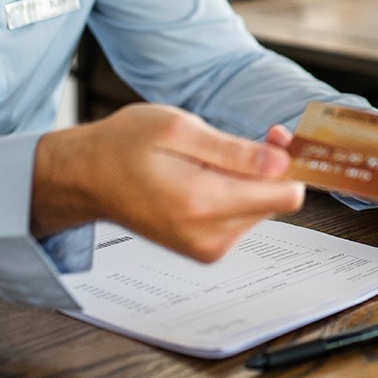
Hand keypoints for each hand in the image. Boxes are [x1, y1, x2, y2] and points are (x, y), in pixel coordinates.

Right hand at [33, 104, 304, 262]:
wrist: (89, 177)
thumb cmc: (125, 145)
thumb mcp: (178, 128)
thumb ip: (233, 150)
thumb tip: (281, 162)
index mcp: (202, 203)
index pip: (284, 195)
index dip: (288, 160)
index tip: (277, 136)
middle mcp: (209, 236)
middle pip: (275, 202)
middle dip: (267, 167)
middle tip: (242, 137)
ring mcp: (207, 248)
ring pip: (259, 210)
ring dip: (248, 179)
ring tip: (212, 156)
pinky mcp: (205, 249)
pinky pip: (240, 218)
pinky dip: (234, 193)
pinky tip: (207, 174)